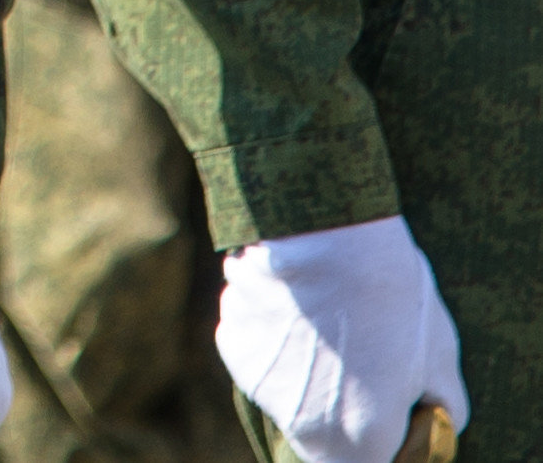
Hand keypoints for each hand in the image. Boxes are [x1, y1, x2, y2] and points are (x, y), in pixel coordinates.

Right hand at [219, 218, 467, 462]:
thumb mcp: (441, 361)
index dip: (383, 449)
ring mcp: (259, 386)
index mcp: (359, 440)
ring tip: (329, 329)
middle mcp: (302, 425)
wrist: (327, 233)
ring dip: (306, 380)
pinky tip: (298, 310)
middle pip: (321, 443)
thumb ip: (437, 407)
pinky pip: (260, 360)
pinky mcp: (232, 346)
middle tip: (361, 370)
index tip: (392, 424)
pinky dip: (276, 346)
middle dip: (340, 417)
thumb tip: (425, 415)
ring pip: (288, 399)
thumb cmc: (394, 301)